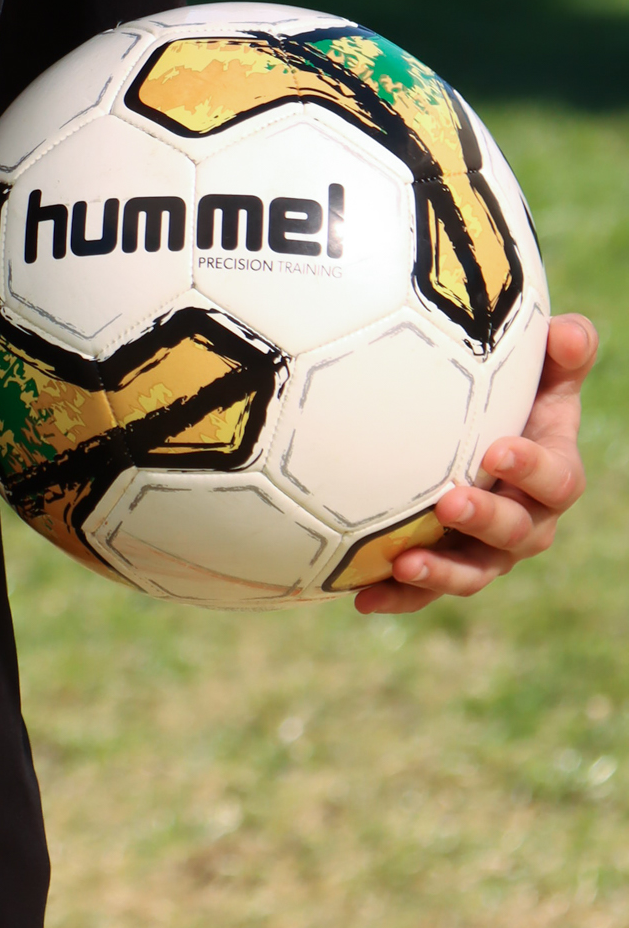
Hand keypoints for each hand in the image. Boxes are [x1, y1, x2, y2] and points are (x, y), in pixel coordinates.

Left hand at [356, 313, 597, 614]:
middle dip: (486, 520)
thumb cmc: (512, 395)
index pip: (557, 480)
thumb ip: (562, 352)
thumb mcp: (541, 372)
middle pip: (516, 533)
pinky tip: (360, 595)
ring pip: (472, 572)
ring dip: (441, 572)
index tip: (498, 449)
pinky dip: (396, 596)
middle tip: (449, 500)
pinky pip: (423, 591)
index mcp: (552, 476)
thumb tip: (567, 330)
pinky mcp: (445, 566)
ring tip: (403, 564)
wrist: (475, 433)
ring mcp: (484, 550)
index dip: (532, 468)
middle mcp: (526, 521)